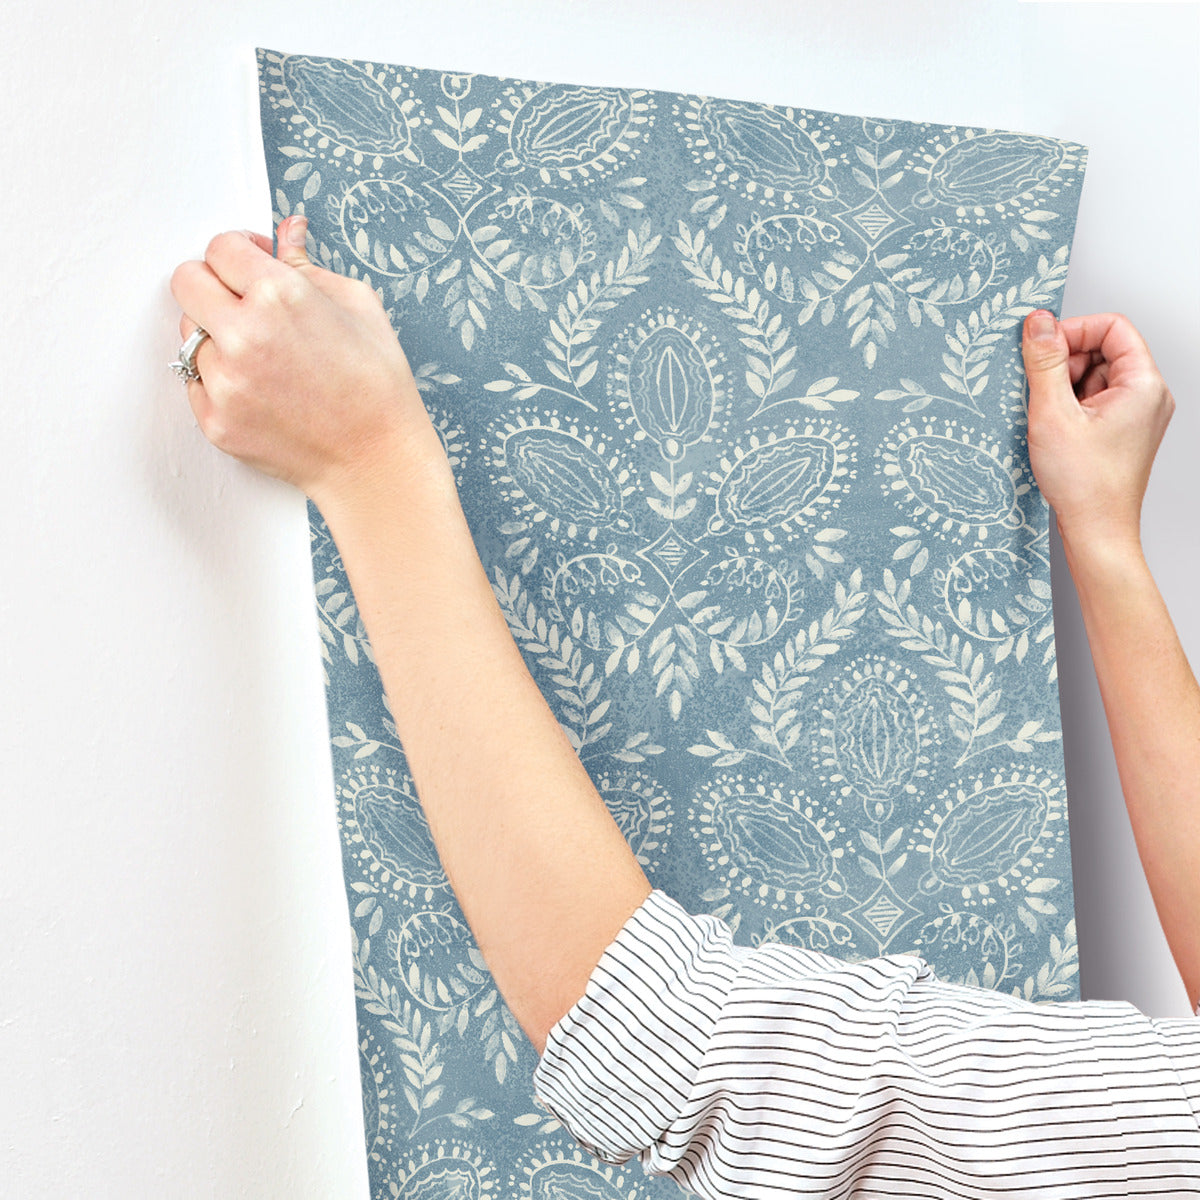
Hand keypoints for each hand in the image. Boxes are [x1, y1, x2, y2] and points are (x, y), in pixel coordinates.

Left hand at [170, 217, 436, 504]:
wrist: (377, 460)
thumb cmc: (377, 386)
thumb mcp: (359, 307)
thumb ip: (309, 265)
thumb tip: (287, 232)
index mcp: (280, 296)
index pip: (219, 248)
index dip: (238, 251)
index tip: (250, 264)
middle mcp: (244, 335)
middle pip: (186, 282)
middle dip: (212, 284)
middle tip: (242, 302)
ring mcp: (225, 382)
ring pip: (189, 335)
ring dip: (217, 337)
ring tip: (263, 357)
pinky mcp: (216, 421)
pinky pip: (195, 382)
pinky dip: (220, 381)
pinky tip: (261, 389)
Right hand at [1021, 309, 1174, 553]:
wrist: (1097, 532)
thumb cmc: (1085, 485)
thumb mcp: (1053, 414)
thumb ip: (1045, 362)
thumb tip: (1038, 323)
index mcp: (1143, 385)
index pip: (1112, 328)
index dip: (1074, 330)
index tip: (1042, 347)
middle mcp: (1147, 397)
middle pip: (1103, 350)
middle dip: (1065, 362)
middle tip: (1040, 388)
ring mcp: (1136, 415)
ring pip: (1095, 376)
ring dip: (1063, 386)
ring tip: (1048, 416)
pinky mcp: (1121, 432)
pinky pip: (1093, 401)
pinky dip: (1069, 406)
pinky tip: (1053, 428)